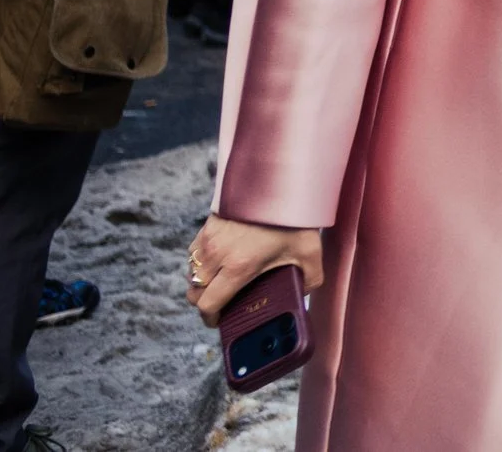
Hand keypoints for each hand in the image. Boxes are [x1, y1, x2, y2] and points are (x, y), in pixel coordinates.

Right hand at [187, 216, 321, 323]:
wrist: (279, 181)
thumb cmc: (294, 218)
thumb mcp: (309, 250)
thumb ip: (310, 278)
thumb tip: (304, 293)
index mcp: (238, 266)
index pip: (208, 304)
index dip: (210, 318)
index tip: (219, 320)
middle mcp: (217, 255)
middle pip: (194, 292)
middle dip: (204, 302)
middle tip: (221, 303)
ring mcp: (208, 240)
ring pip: (191, 273)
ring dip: (201, 282)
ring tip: (220, 282)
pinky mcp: (206, 226)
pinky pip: (193, 254)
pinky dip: (200, 263)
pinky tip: (220, 260)